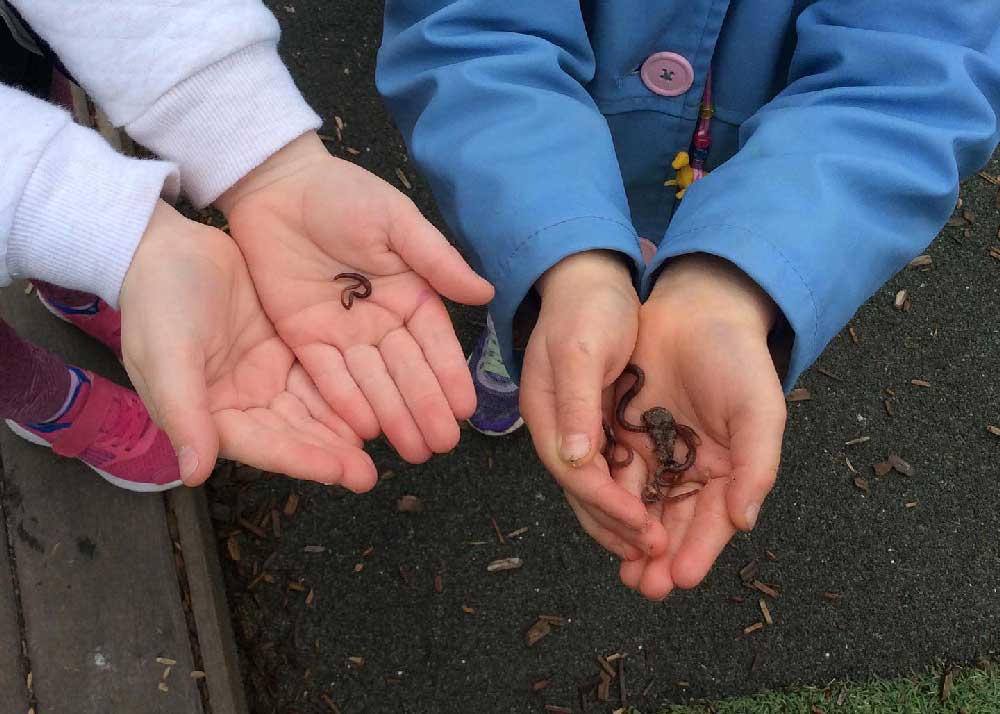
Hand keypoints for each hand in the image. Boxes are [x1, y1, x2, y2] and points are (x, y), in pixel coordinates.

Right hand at [119, 200, 376, 489]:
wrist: (165, 247)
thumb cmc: (156, 301)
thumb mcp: (167, 355)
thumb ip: (183, 413)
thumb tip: (193, 474)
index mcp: (208, 415)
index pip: (260, 445)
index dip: (299, 459)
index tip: (338, 472)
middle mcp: (239, 404)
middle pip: (291, 434)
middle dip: (329, 455)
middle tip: (368, 477)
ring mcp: (264, 377)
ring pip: (309, 409)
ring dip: (341, 430)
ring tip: (380, 448)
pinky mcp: (282, 351)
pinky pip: (318, 377)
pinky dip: (342, 392)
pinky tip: (374, 403)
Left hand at [215, 132, 493, 462]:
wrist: (278, 186)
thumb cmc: (344, 195)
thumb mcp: (398, 222)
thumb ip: (438, 261)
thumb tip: (486, 293)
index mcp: (411, 294)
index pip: (435, 344)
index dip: (450, 377)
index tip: (466, 410)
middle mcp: (381, 321)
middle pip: (406, 371)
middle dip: (424, 408)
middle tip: (440, 445)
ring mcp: (343, 333)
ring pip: (372, 382)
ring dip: (392, 416)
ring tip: (412, 450)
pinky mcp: (304, 338)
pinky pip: (327, 375)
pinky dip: (346, 402)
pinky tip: (365, 430)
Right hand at [520, 251, 667, 559]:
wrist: (592, 276)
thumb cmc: (586, 308)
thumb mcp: (580, 349)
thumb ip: (576, 403)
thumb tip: (572, 459)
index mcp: (546, 414)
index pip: (574, 474)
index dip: (607, 507)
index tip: (643, 530)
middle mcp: (558, 428)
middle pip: (584, 491)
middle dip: (615, 527)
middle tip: (653, 559)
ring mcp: (578, 426)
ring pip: (599, 487)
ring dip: (624, 521)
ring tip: (655, 552)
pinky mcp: (599, 421)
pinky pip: (614, 468)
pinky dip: (633, 494)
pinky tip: (656, 512)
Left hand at [616, 254, 785, 599]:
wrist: (696, 309)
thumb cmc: (738, 360)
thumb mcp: (759, 410)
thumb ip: (756, 465)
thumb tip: (744, 521)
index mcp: (728, 470)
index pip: (713, 522)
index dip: (698, 551)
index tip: (681, 577)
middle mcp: (690, 470)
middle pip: (674, 523)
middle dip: (660, 557)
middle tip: (646, 586)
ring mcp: (655, 453)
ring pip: (641, 505)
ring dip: (631, 538)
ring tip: (625, 569)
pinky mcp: (623, 433)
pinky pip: (613, 472)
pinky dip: (608, 498)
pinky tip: (601, 520)